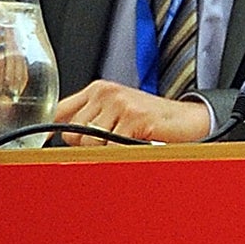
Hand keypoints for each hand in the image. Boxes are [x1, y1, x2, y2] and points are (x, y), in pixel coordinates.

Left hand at [52, 80, 212, 144]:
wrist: (190, 119)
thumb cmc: (154, 121)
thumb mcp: (117, 113)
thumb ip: (91, 121)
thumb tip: (63, 140)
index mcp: (97, 90)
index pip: (58, 111)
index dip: (54, 132)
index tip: (55, 145)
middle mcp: (105, 93)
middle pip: (72, 133)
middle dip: (89, 147)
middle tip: (113, 144)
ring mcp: (120, 103)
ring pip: (90, 143)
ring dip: (107, 151)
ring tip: (125, 143)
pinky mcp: (134, 117)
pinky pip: (112, 147)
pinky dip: (123, 153)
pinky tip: (136, 144)